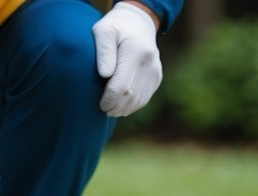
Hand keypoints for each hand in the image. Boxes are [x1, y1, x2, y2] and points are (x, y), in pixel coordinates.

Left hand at [93, 1, 161, 117]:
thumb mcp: (104, 32)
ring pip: (138, 101)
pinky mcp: (157, 77)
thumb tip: (104, 75)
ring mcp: (155, 71)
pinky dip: (131, 106)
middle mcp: (149, 63)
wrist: (138, 23)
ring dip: (123, 109)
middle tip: (103, 109)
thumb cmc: (115, 28)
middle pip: (130, 97)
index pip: (121, 86)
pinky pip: (144, 98)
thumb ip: (103, 52)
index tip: (100, 104)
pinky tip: (121, 105)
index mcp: (135, 52)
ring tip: (110, 109)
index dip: (109, 100)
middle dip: (115, 107)